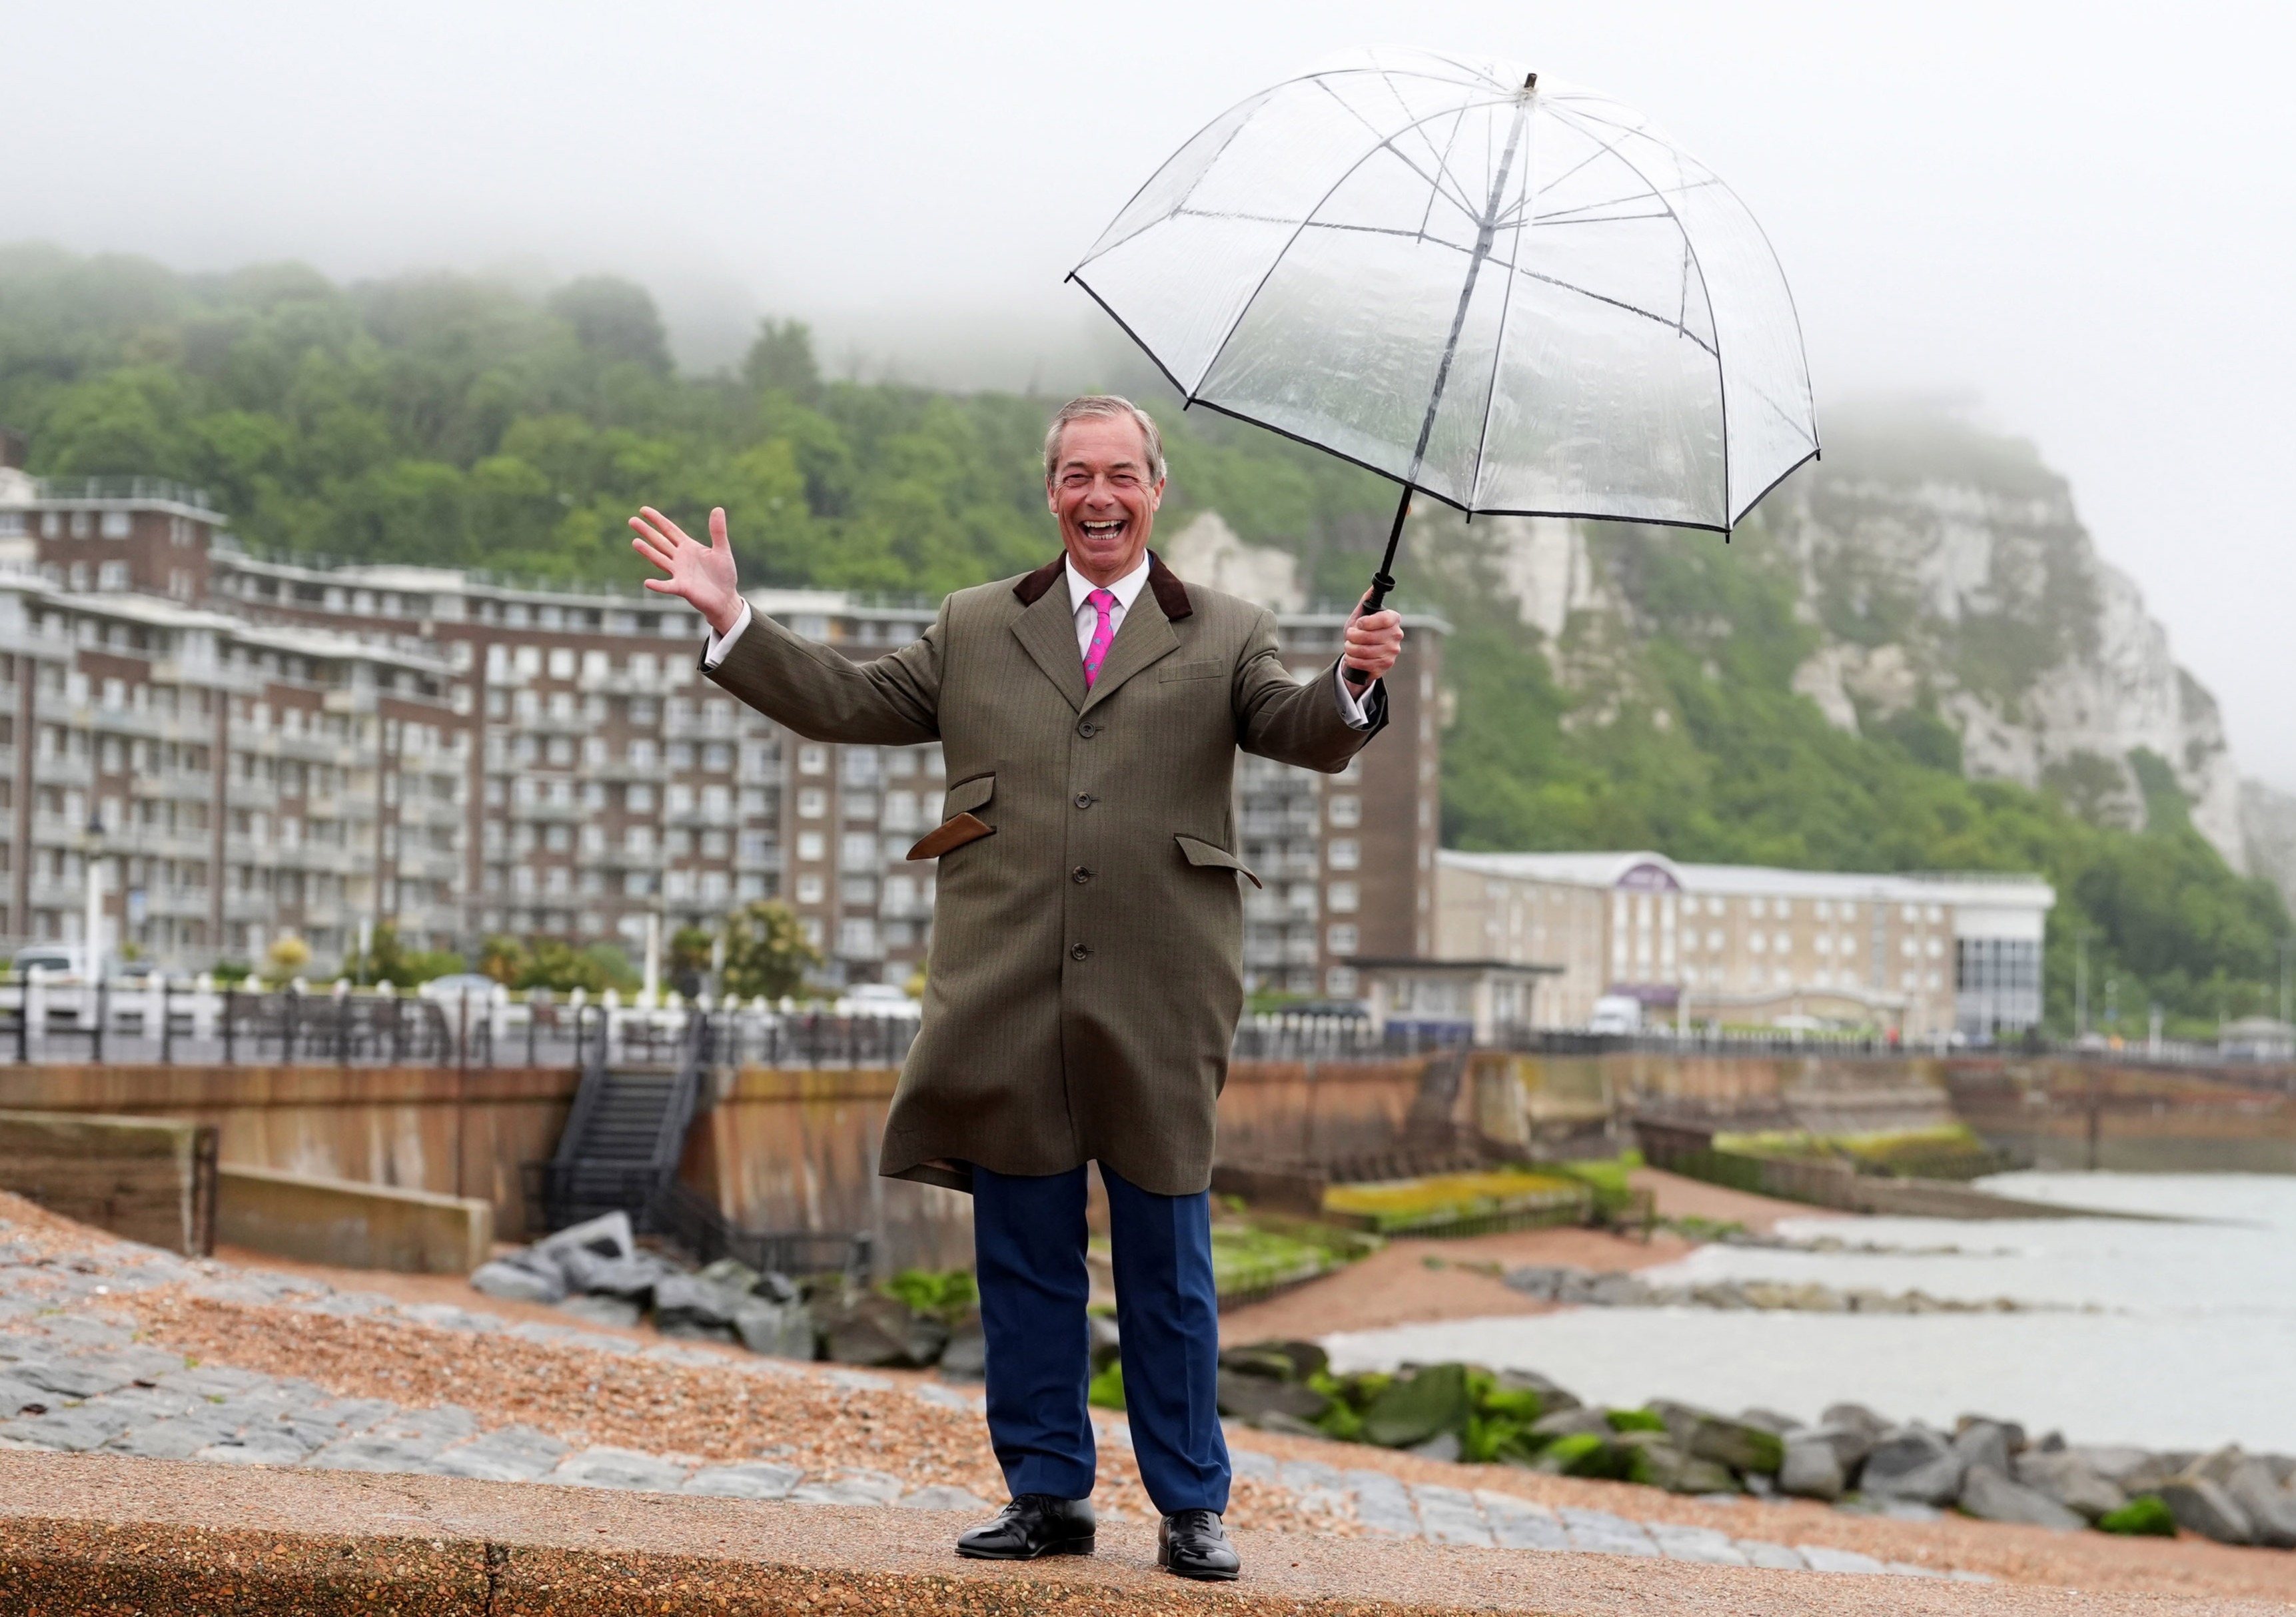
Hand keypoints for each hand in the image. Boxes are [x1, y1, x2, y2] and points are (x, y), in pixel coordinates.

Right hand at [630, 506, 742, 635]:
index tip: (643, 510)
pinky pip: (668, 586)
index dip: (657, 520)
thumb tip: (718, 508)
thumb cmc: (723, 574)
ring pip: (660, 560)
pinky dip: (658, 585)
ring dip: (648, 552)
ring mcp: (679, 573)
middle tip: (631, 520)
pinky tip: (647, 582)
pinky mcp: (682, 588)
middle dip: (647, 531)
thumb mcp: (722, 550)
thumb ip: (718, 531)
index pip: (669, 530)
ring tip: (635, 542)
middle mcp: (680, 558)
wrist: (726, 598)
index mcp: (688, 547)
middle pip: (660, 542)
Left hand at [1342, 591, 1403, 684]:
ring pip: (1365, 651)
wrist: (1362, 654)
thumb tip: (1373, 586)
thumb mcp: (1361, 615)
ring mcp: (1393, 651)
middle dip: (1353, 637)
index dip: (1367, 622)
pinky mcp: (1386, 664)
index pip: (1383, 619)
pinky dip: (1353, 660)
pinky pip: (1365, 663)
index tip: (1358, 624)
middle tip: (1349, 636)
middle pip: (1370, 637)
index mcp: (1393, 619)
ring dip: (1351, 649)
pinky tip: (1351, 657)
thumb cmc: (1361, 632)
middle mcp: (1396, 634)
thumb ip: (1366, 601)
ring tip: (1348, 646)